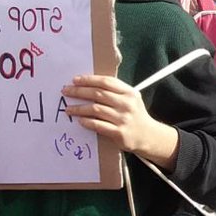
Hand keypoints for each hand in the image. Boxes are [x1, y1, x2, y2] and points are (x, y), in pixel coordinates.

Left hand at [61, 74, 178, 167]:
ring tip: (68, 108)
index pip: (106, 82)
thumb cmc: (135, 115)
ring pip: (95, 109)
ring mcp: (123, 119)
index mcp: (129, 93)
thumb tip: (89, 85)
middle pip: (98, 94)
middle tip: (65, 91)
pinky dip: (87, 122)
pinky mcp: (119, 133)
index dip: (89, 80)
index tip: (75, 80)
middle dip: (79, 91)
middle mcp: (126, 104)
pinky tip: (79, 120)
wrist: (149, 136)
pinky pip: (98, 125)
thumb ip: (115, 92)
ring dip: (79, 108)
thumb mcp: (131, 99)